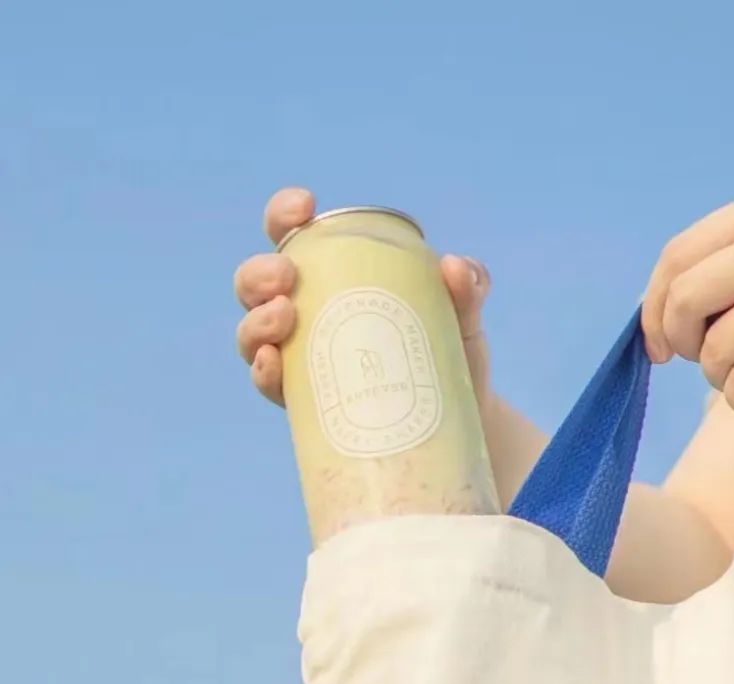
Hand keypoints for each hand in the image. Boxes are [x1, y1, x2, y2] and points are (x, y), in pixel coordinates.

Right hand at [234, 188, 492, 407]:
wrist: (462, 413)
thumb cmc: (450, 347)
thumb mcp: (463, 314)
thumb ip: (468, 287)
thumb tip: (455, 267)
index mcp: (335, 275)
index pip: (294, 235)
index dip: (285, 214)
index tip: (305, 207)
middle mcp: (306, 312)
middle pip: (257, 283)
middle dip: (260, 273)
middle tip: (288, 277)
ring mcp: (301, 357)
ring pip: (253, 333)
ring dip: (257, 321)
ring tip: (283, 317)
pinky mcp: (306, 401)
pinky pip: (271, 384)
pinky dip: (264, 371)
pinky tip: (273, 362)